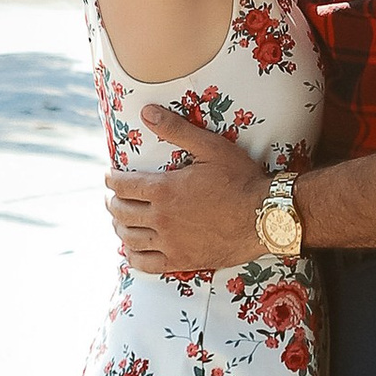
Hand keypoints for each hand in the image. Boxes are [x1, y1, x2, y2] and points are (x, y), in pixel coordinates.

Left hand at [105, 104, 266, 276]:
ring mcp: (170, 243)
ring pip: (129, 237)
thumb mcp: (210, 147)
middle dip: (112, 202)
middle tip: (112, 197)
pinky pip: (145, 264)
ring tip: (119, 220)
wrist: (265, 217)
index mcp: (164, 190)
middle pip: (121, 212)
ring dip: (119, 227)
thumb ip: (176, 129)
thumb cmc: (241, 179)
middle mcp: (161, 218)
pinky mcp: (181, 262)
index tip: (110, 176)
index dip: (111, 179)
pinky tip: (131, 250)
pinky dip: (132, 256)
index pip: (122, 185)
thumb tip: (146, 111)